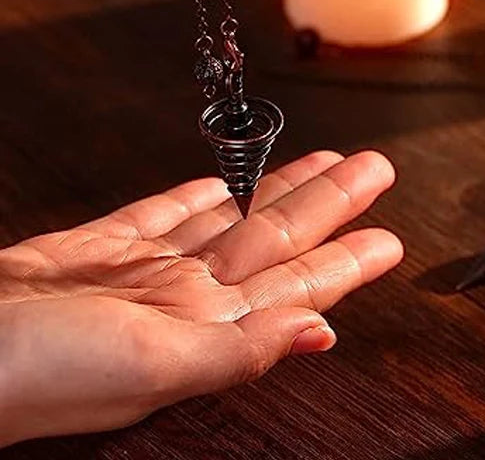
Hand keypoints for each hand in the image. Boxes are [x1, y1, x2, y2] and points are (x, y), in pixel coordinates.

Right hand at [0, 151, 401, 445]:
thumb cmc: (41, 372)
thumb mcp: (152, 366)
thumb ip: (241, 351)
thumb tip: (322, 334)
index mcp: (207, 324)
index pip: (300, 283)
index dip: (348, 260)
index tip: (390, 238)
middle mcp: (187, 296)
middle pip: (279, 237)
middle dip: (331, 202)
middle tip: (376, 169)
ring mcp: (146, 270)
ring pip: (235, 218)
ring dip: (280, 190)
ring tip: (323, 164)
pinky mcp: (102, 249)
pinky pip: (164, 215)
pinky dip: (196, 198)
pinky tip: (225, 184)